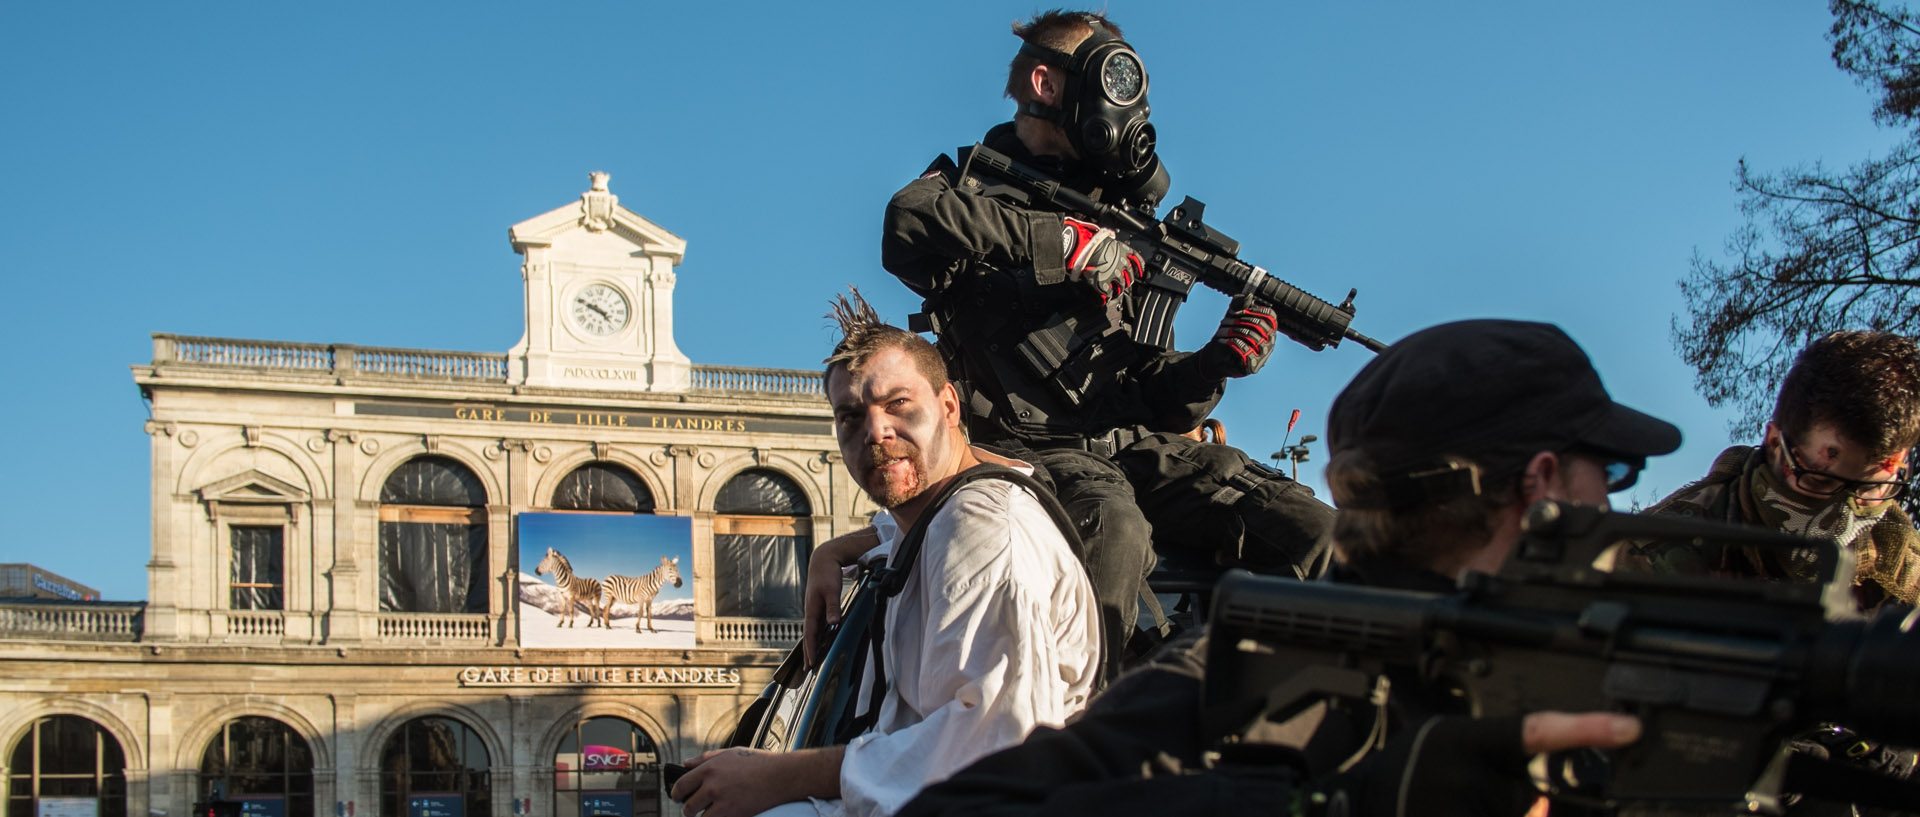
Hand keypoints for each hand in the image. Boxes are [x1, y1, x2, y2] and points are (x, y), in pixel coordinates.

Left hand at [674, 746, 841, 816]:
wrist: (782, 776)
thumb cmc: (759, 763)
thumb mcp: (731, 753)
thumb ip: (706, 758)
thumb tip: (686, 763)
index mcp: (710, 768)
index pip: (681, 785)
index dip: (676, 794)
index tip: (678, 797)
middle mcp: (712, 784)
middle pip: (688, 805)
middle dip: (689, 809)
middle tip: (693, 809)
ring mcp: (722, 801)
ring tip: (709, 814)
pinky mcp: (733, 814)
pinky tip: (722, 815)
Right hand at [803, 527, 882, 667]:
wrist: (823, 560)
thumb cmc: (827, 574)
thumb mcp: (832, 590)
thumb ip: (833, 607)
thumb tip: (833, 623)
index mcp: (812, 609)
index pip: (810, 635)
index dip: (811, 650)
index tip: (811, 664)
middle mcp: (810, 611)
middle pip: (808, 636)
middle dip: (808, 653)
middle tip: (807, 669)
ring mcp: (813, 610)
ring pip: (812, 632)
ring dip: (811, 646)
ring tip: (811, 660)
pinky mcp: (818, 607)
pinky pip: (816, 626)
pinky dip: (816, 636)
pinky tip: (820, 641)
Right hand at [1061, 217, 1140, 302]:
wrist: (1080, 247)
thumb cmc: (1089, 241)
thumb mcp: (1106, 239)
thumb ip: (1111, 244)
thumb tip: (1111, 241)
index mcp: (1122, 251)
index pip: (1136, 259)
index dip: (1140, 267)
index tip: (1141, 272)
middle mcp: (1121, 263)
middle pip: (1129, 275)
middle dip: (1128, 281)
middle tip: (1125, 284)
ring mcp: (1113, 274)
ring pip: (1121, 286)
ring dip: (1118, 290)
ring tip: (1115, 293)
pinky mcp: (1104, 283)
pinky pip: (1108, 293)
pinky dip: (1106, 297)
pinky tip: (1104, 298)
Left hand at [1200, 295, 1279, 377]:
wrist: (1215, 359)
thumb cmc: (1227, 338)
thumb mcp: (1232, 318)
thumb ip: (1240, 305)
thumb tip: (1249, 295)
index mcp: (1268, 331)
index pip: (1270, 316)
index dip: (1254, 310)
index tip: (1238, 310)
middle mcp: (1269, 344)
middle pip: (1258, 325)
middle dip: (1239, 320)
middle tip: (1224, 321)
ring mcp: (1263, 356)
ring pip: (1250, 336)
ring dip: (1232, 331)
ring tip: (1220, 332)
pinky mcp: (1253, 367)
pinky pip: (1244, 350)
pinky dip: (1231, 343)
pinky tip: (1222, 342)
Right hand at [1333, 712, 1639, 816]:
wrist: (1358, 806)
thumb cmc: (1408, 773)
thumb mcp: (1450, 744)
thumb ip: (1498, 757)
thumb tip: (1546, 797)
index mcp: (1466, 740)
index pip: (1534, 730)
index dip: (1585, 729)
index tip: (1628, 727)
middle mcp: (1468, 776)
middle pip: (1532, 796)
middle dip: (1517, 803)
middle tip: (1464, 794)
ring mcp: (1465, 808)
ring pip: (1519, 815)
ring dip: (1497, 814)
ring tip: (1451, 805)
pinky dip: (1492, 815)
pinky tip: (1453, 807)